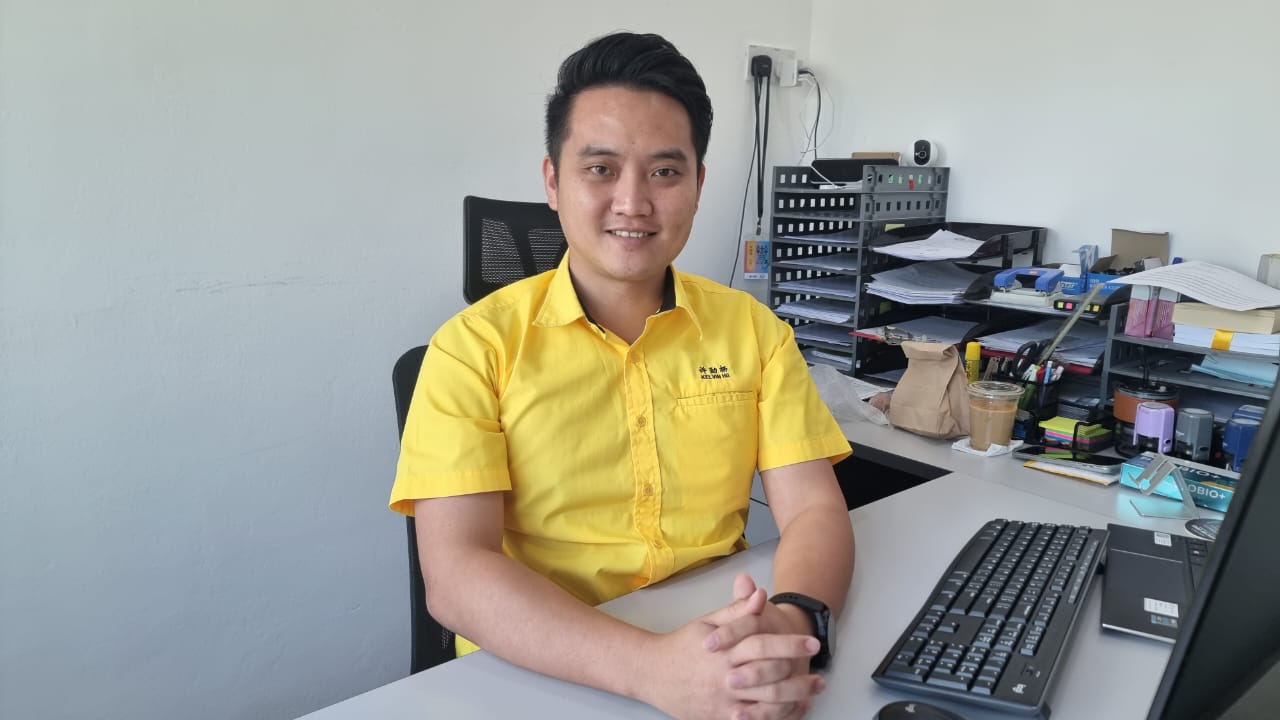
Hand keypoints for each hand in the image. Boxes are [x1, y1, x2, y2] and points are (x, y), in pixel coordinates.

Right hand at [639, 581, 819, 719]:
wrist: (651, 673)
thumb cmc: (682, 645)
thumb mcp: (707, 622)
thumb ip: (736, 611)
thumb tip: (760, 593)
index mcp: (724, 649)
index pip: (763, 644)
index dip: (790, 643)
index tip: (812, 642)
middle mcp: (725, 676)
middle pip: (769, 677)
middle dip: (798, 676)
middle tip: (820, 674)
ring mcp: (723, 700)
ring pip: (766, 704)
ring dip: (793, 699)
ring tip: (811, 694)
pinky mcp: (720, 718)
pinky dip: (775, 718)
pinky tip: (790, 712)